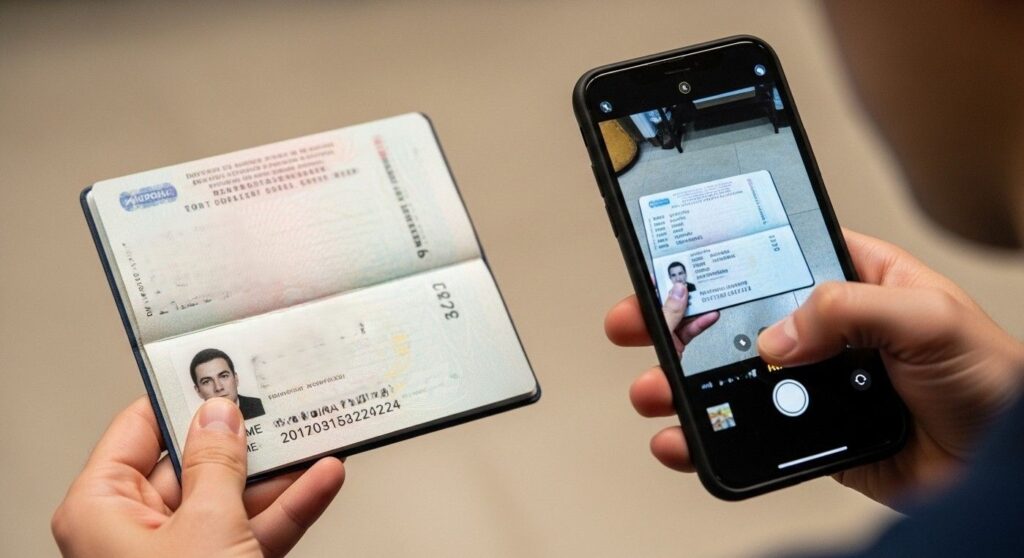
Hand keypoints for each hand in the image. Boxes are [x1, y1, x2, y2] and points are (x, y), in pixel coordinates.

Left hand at [52, 397, 345, 556]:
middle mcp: (137, 531)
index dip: (181, 398)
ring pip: (235, 497)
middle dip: (246, 438)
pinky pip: (257, 530)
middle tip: (280, 403)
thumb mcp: (205, 528)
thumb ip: (215, 465)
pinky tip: (322, 479)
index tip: (219, 370)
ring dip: (281, 472)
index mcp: (102, 510)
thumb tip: (218, 415)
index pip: (138, 431)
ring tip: (316, 436)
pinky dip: (291, 507)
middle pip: (195, 463)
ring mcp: (183, 556)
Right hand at [606, 230, 1023, 505]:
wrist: (1005, 470)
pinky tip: (684, 437)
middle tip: (636, 322)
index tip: (670, 258)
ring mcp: (815, 383)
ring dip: (684, 382)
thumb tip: (778, 333)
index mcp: (855, 281)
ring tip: (651, 387)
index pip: (772, 256)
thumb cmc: (995, 380)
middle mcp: (828, 330)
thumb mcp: (929, 318)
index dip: (719, 255)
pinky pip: (750, 431)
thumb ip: (850, 309)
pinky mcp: (811, 433)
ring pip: (735, 377)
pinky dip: (711, 435)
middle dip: (679, 322)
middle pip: (736, 317)